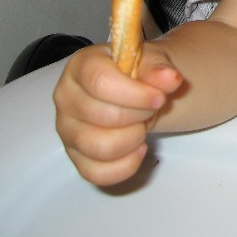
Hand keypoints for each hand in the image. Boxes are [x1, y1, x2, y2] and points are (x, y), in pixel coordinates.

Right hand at [53, 42, 183, 185]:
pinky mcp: (75, 157)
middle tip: (151, 108)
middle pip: (104, 116)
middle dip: (140, 115)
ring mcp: (67, 130)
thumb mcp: (151, 62)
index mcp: (81, 67)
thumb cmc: (137, 74)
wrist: (133, 92)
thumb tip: (169, 79)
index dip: (135, 94)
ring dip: (133, 139)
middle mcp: (66, 98)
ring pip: (100, 148)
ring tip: (142, 126)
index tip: (160, 97)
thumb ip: (159, 69)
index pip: (100, 82)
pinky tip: (139, 148)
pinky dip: (126, 166)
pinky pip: (97, 174)